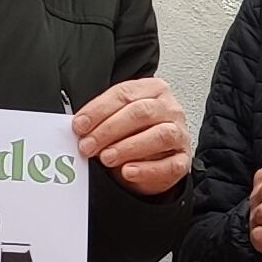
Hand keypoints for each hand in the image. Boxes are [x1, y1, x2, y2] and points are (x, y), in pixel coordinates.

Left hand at [71, 75, 191, 195]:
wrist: (155, 160)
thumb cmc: (134, 135)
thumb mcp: (117, 120)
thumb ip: (101, 119)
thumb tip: (79, 127)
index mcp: (153, 90)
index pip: (124, 93)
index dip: (99, 110)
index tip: (79, 125)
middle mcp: (170, 108)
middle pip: (140, 112)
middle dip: (109, 130)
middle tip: (88, 145)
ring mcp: (179, 133)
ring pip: (159, 135)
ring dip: (128, 147)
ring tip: (106, 158)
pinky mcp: (183, 159)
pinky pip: (169, 165)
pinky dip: (146, 169)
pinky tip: (128, 171)